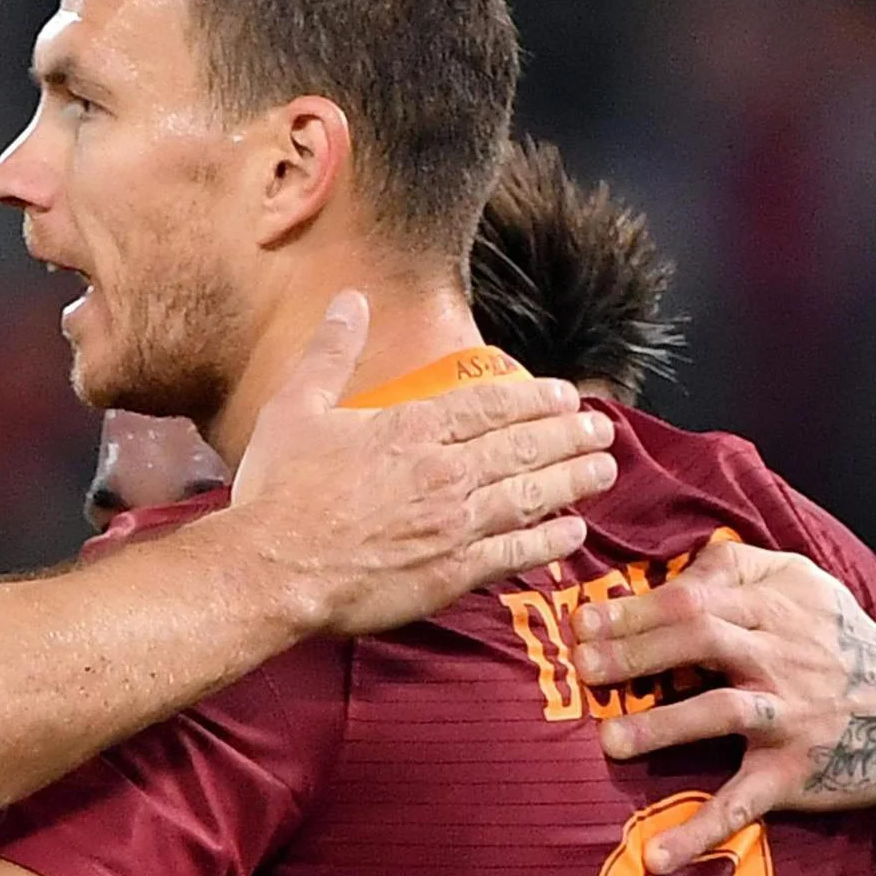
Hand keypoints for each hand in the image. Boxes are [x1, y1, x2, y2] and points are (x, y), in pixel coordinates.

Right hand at [231, 291, 614, 639]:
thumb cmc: (277, 492)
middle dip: (569, 436)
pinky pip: (515, 553)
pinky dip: (550, 541)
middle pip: (524, 448)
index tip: (564, 396)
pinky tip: (574, 532)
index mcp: (411, 429)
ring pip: (531, 495)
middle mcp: (444, 473)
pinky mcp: (451, 574)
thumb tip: (348, 301)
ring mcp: (453, 526)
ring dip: (573, 481)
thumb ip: (330, 353)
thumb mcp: (295, 408)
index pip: (491, 405)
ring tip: (604, 470)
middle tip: (600, 430)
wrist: (272, 570)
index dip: (534, 399)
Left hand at [573, 540, 875, 873]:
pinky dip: (700, 832)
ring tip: (608, 741)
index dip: (637, 608)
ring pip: (722, 712)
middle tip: (582, 665)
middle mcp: (781, 657)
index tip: (583, 620)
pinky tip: (657, 858)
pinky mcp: (795, 772)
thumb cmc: (843, 640)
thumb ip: (739, 566)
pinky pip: (743, 802)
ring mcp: (789, 716)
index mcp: (777, 607)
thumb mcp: (804, 584)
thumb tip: (673, 567)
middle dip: (636, 652)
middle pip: (702, 640)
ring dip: (662, 727)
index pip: (696, 596)